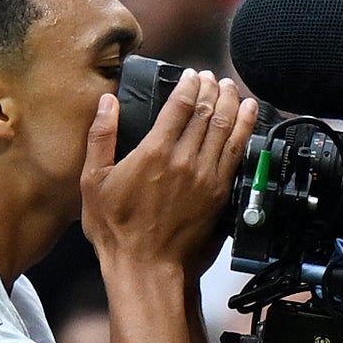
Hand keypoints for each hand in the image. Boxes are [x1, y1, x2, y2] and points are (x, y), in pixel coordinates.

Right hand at [81, 70, 254, 278]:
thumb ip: (101, 138)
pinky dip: (245, 128)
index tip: (191, 74)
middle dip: (210, 89)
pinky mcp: (220, 193)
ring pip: (226, 128)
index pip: (180, 105)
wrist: (147, 268)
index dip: (188, 85)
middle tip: (210, 77)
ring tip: (230, 88)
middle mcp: (185, 160)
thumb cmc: (117, 230)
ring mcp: (206, 176)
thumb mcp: (93, 182)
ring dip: (230, 103)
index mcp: (155, 152)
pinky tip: (249, 114)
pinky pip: (237, 152)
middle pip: (207, 112)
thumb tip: (106, 103)